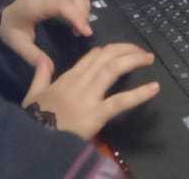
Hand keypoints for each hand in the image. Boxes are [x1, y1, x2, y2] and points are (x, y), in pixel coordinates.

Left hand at [0, 0, 91, 65]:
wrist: (3, 15)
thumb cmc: (11, 30)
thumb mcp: (18, 45)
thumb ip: (33, 56)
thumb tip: (50, 69)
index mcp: (34, 6)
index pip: (61, 3)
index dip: (76, 15)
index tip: (86, 33)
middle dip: (82, 13)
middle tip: (80, 33)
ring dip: (83, 6)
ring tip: (78, 26)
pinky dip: (81, 2)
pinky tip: (76, 18)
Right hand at [22, 44, 159, 139]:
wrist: (35, 138)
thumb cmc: (34, 119)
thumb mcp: (33, 94)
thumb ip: (40, 74)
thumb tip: (42, 58)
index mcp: (67, 78)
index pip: (91, 57)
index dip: (108, 50)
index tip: (119, 50)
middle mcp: (80, 81)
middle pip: (105, 57)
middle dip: (125, 50)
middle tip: (141, 50)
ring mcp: (89, 96)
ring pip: (113, 69)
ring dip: (132, 60)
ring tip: (148, 58)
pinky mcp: (96, 114)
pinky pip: (120, 101)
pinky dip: (139, 94)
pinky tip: (154, 87)